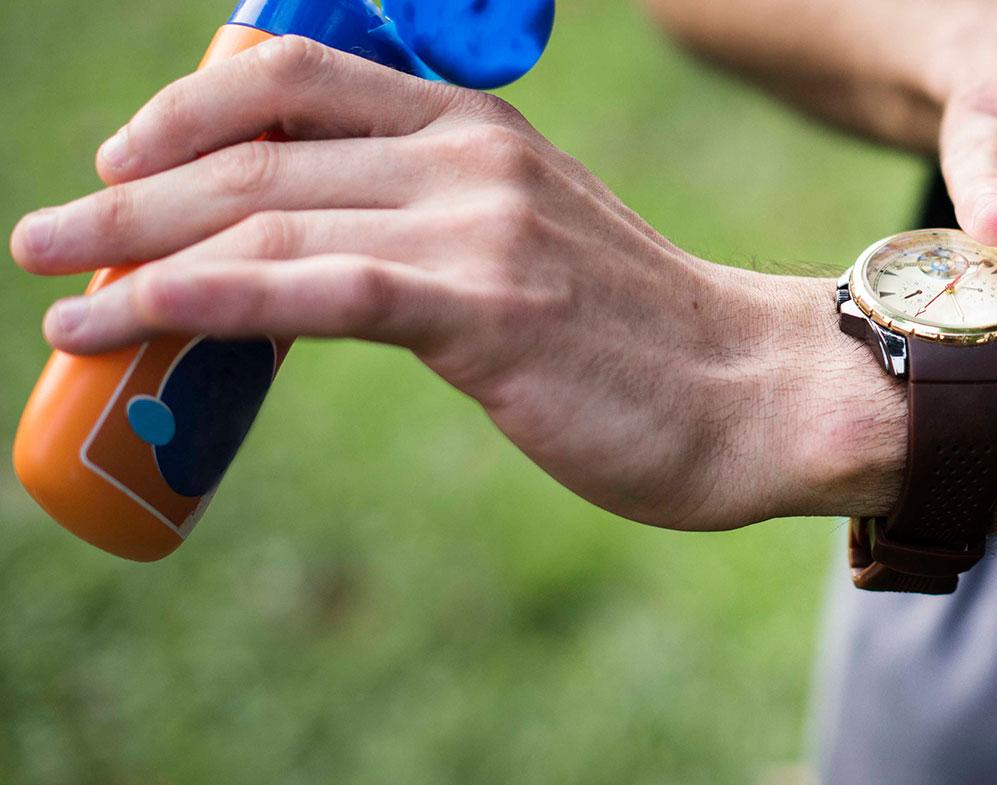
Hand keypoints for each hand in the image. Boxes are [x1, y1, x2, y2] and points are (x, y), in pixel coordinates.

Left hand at [8, 37, 869, 530]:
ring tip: (54, 293)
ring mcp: (477, 226)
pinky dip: (199, 298)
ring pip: (265, 215)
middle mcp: (470, 156)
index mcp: (479, 129)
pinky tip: (127, 317)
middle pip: (258, 151)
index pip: (299, 79)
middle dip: (129, 197)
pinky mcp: (482, 307)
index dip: (187, 110)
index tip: (121, 163)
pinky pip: (309, 289)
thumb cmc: (641, 338)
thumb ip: (435, 227)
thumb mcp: (535, 244)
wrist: (754, 392)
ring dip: (134, 254)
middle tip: (41, 238)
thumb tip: (318, 263)